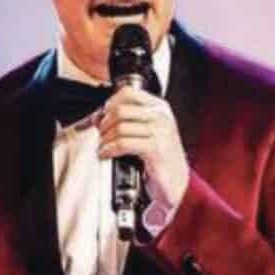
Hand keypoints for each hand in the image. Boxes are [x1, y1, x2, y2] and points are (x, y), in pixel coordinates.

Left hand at [97, 83, 189, 230]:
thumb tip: (98, 116)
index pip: (129, 93)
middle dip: (105, 123)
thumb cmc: (160, 158)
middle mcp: (161, 116)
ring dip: (106, 139)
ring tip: (104, 146)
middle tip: (101, 135)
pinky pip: (123, 143)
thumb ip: (129, 120)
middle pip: (121, 109)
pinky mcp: (155, 149)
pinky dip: (110, 149)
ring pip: (120, 127)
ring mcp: (160, 132)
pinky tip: (107, 154)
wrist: (176, 181)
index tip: (102, 116)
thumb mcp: (148, 132)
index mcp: (159, 108)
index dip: (110, 104)